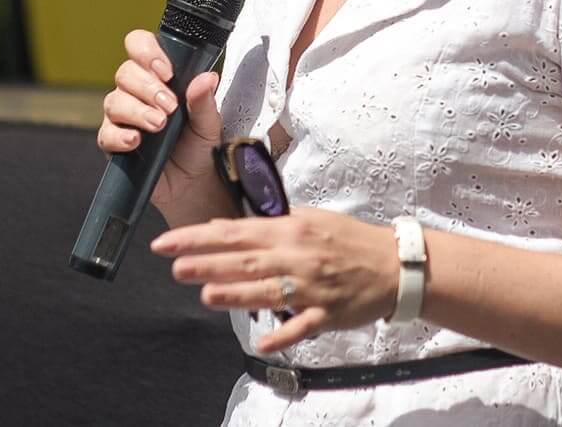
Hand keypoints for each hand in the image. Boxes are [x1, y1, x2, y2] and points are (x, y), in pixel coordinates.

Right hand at [98, 29, 224, 215]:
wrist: (194, 183)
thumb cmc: (199, 145)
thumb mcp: (209, 122)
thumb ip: (204, 100)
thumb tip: (207, 77)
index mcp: (158, 76)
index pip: (139, 46)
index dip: (147, 52)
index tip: (166, 71)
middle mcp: (136, 92)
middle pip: (125, 73)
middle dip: (148, 88)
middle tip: (170, 106)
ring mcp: (122, 117)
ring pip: (114, 101)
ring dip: (138, 111)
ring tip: (159, 125)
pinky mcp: (114, 143)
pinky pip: (105, 133)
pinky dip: (120, 135)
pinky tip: (136, 141)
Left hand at [150, 210, 400, 354]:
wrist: (393, 262)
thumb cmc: (347, 239)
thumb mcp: (308, 219)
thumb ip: (268, 224)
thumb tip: (224, 227)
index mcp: (290, 229)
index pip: (235, 232)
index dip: (198, 238)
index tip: (168, 243)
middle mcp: (297, 256)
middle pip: (246, 261)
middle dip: (208, 264)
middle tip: (175, 268)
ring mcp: (312, 286)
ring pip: (268, 291)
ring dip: (236, 294)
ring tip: (205, 295)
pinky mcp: (327, 312)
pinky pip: (302, 325)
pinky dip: (283, 334)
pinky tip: (261, 342)